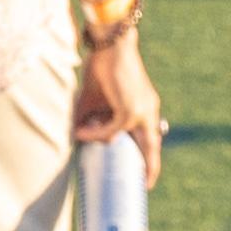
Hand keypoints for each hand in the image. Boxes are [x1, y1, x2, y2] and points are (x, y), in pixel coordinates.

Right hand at [74, 28, 164, 162]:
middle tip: (147, 185)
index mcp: (146, 108)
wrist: (110, 45)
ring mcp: (142, 110)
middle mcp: (149, 111)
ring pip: (126, 138)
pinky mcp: (130, 109)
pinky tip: (80, 132)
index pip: (151, 137)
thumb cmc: (104, 68)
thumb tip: (78, 135)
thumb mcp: (96, 99)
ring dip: (102, 141)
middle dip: (151, 167)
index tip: (146, 174)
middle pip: (153, 145)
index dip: (149, 155)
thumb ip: (91, 118)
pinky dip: (96, 133)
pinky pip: (113, 130)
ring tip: (82, 140)